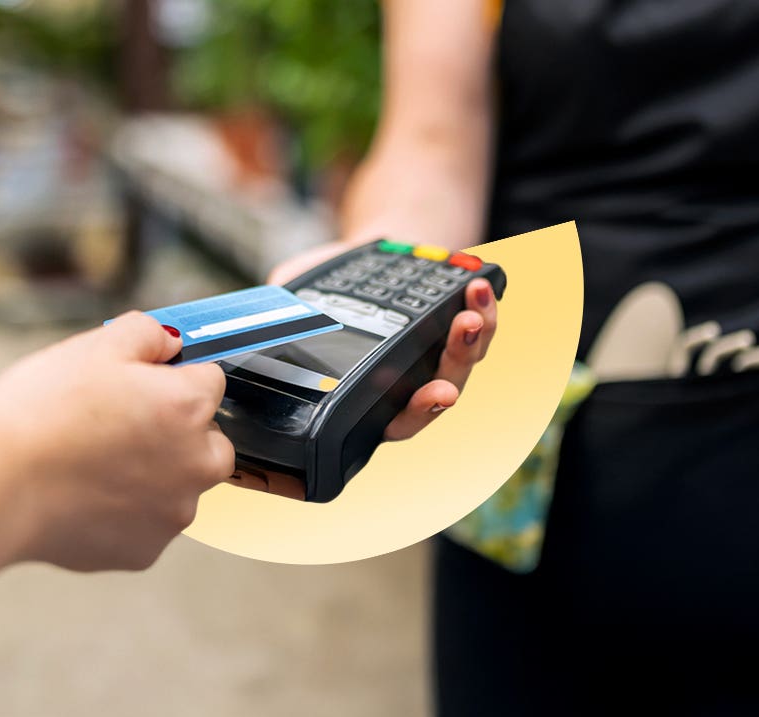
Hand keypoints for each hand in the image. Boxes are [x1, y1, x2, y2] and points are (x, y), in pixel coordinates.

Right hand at [0, 312, 234, 571]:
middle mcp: (195, 464)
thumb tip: (169, 342)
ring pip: (180, 488)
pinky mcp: (145, 551)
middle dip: (180, 434)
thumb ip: (148, 334)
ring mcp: (172, 514)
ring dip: (155, 477)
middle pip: (210, 443)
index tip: (143, 384)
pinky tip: (84, 497)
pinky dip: (125, 514)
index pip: (210, 382)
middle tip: (123, 427)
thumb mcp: (95, 346)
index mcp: (188, 407)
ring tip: (94, 466)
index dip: (175, 378)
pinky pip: (147, 526)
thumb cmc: (41, 412)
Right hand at [270, 241, 498, 441]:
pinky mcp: (462, 325)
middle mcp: (413, 381)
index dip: (419, 413)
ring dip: (474, 339)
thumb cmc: (332, 286)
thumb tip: (272, 301)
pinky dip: (486, 309)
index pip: (401, 419)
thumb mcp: (302, 293)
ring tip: (471, 309)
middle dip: (453, 372)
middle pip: (442, 391)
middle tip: (457, 345)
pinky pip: (482, 327)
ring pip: (466, 361)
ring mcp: (440, 355)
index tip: (433, 396)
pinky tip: (479, 287)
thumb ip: (284, 306)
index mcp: (374, 394)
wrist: (371, 256)